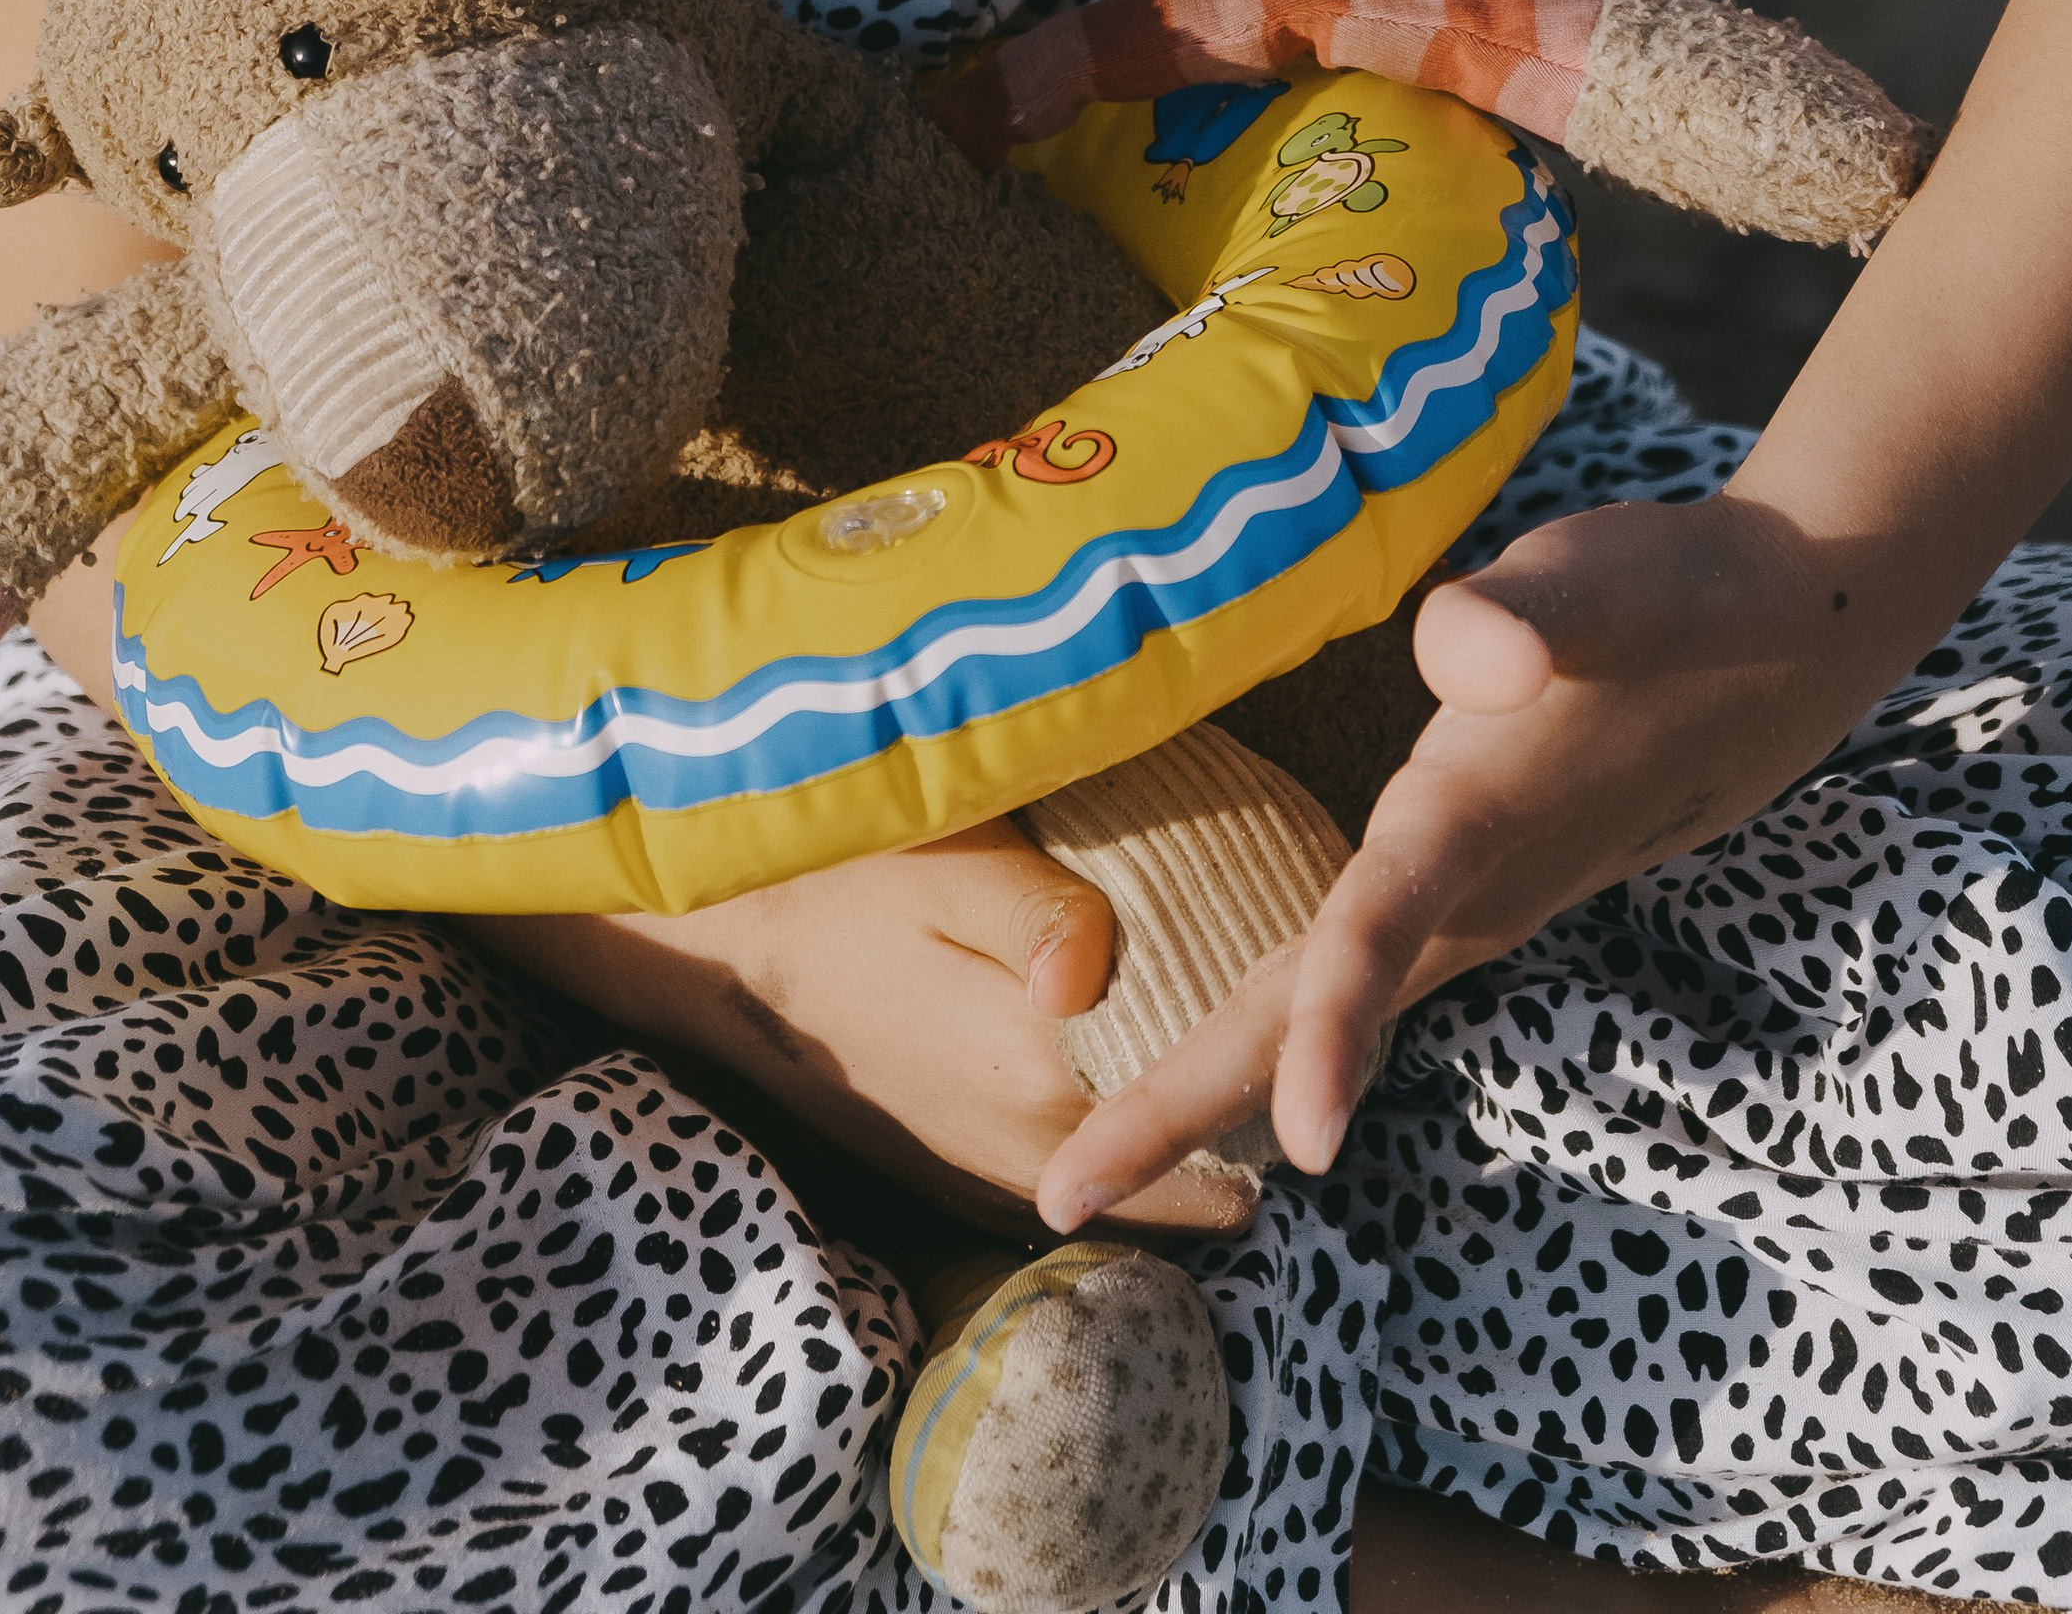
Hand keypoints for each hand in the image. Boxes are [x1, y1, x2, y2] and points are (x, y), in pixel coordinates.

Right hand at [473, 816, 1253, 1240]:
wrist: (729, 954)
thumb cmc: (849, 881)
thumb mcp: (950, 862)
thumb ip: (1045, 915)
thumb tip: (1100, 972)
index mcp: (1043, 1070)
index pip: (1217, 1121)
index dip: (1292, 1079)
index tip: (1342, 1024)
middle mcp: (1026, 1153)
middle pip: (1197, 1190)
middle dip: (1260, 1138)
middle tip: (1315, 1064)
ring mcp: (986, 1179)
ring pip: (1143, 1210)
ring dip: (1202, 1166)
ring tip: (1251, 1092)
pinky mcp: (955, 1179)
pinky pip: (1080, 1200)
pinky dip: (1132, 1173)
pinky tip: (1149, 1106)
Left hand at [1037, 491, 1928, 1228]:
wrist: (1781, 646)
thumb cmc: (1672, 601)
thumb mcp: (1605, 579)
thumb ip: (1532, 615)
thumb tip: (1470, 653)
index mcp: (1472, 826)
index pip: (1375, 936)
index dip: (1329, 1029)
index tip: (1296, 1143)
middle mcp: (1464, 892)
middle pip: (1303, 1016)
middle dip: (1183, 1109)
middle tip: (1057, 1199)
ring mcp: (1469, 902)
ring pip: (1317, 1010)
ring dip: (1209, 1084)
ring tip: (1095, 1164)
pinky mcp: (1470, 883)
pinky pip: (1348, 981)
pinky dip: (1278, 1034)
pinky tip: (1232, 1068)